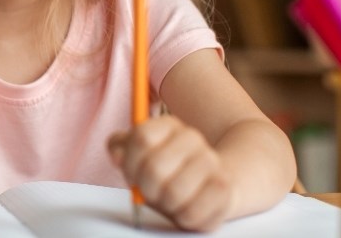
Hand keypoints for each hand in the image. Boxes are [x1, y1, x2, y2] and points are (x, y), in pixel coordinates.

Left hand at [107, 115, 234, 231]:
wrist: (208, 184)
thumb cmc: (164, 170)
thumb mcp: (136, 155)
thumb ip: (119, 148)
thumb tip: (117, 155)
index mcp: (168, 125)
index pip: (141, 138)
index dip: (130, 162)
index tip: (131, 173)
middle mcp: (192, 137)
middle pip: (155, 167)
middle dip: (145, 187)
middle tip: (149, 191)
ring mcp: (211, 161)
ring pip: (174, 192)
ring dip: (164, 203)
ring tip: (168, 199)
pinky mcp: (223, 188)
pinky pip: (191, 212)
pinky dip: (181, 216)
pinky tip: (185, 207)